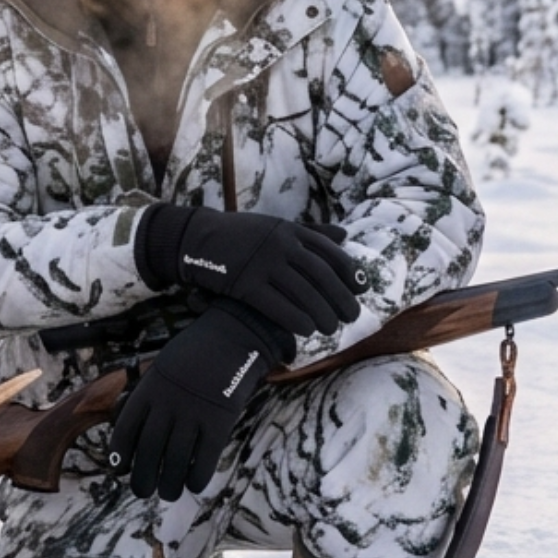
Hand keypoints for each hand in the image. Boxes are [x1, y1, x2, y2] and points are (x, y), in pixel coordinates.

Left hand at [107, 301, 289, 502]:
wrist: (234, 335)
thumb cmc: (197, 352)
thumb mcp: (162, 367)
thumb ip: (149, 394)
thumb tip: (136, 425)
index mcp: (149, 390)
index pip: (125, 429)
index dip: (120, 455)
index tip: (119, 470)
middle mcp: (166, 405)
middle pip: (148, 452)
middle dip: (142, 478)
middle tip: (143, 492)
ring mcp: (193, 414)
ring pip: (174, 461)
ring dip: (169, 484)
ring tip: (168, 493)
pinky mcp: (219, 422)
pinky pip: (204, 460)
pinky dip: (197, 478)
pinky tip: (194, 485)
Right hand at [136, 205, 363, 339]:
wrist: (196, 238)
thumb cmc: (240, 235)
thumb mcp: (276, 226)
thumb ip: (309, 232)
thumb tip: (345, 235)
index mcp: (290, 230)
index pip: (329, 252)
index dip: (349, 273)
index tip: (361, 290)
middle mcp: (280, 244)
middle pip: (321, 275)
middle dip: (340, 298)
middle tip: (351, 316)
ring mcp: (262, 263)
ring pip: (302, 292)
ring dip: (321, 313)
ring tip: (331, 329)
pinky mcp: (244, 282)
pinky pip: (276, 305)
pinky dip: (295, 319)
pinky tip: (306, 331)